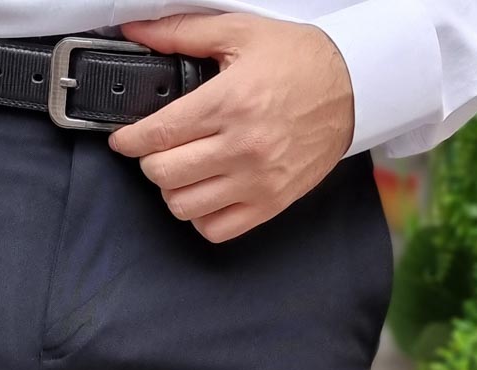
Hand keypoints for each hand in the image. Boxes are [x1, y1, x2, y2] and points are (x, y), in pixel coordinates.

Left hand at [108, 13, 353, 243]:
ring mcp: (257, 181)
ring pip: (184, 206)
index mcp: (231, 102)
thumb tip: (137, 32)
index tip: (124, 140)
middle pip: (165, 174)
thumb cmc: (299, 61)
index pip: (159, 135)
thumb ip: (183, 33)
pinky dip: (200, 216)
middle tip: (158, 150)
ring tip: (183, 170)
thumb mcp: (241, 33)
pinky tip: (205, 193)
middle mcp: (243, 147)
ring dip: (173, 190)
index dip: (130, 140)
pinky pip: (215, 229)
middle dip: (150, 162)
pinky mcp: (270, 204)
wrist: (353, 87)